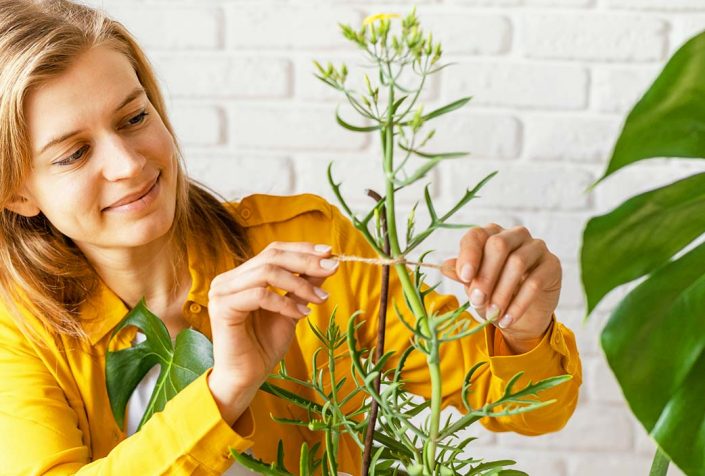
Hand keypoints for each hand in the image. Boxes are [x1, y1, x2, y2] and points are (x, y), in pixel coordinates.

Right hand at [206, 241, 337, 423]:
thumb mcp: (292, 309)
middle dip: (306, 262)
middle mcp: (228, 279)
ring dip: (300, 284)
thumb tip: (327, 263)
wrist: (247, 378)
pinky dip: (285, 302)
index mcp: (242, 276)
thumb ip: (304, 285)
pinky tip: (302, 314)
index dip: (302, 249)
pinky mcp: (222, 307)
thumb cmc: (265, 345)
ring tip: (320, 299)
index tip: (330, 253)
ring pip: (267, 273)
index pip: (273, 250)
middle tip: (331, 268)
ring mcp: (222, 291)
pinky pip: (260, 295)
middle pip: (271, 256)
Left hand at [440, 224, 561, 352]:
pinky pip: (535, 282)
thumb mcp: (473, 286)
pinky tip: (507, 319)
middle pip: (499, 245)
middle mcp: (515, 235)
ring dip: (502, 292)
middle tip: (476, 300)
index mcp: (491, 234)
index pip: (477, 235)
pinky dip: (518, 304)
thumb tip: (444, 267)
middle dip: (485, 276)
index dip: (469, 254)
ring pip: (517, 263)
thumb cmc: (493, 295)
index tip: (464, 277)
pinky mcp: (552, 265)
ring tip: (492, 314)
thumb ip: (462, 275)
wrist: (520, 317)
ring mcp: (536, 247)